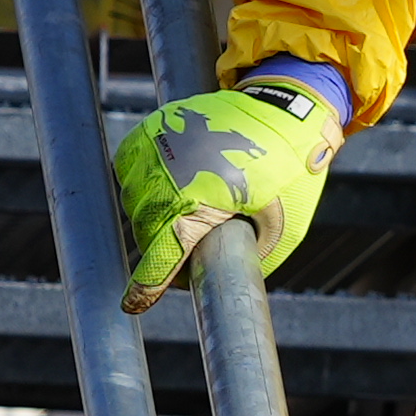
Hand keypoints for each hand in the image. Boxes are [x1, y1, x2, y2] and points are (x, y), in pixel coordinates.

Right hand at [113, 64, 342, 308]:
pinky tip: (170, 186)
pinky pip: (129, 170)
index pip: (162, 254)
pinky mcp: (150, 130)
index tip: (132, 305)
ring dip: (153, 215)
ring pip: (135, 202)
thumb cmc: (287, 170)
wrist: (280, 110)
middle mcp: (168, 174)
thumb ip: (252, 258)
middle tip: (191, 250)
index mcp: (199, 200)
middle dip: (163, 249)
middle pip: (147, 231)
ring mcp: (154, 148)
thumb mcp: (282, 226)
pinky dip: (143, 185)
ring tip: (190, 208)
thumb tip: (223, 281)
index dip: (147, 285)